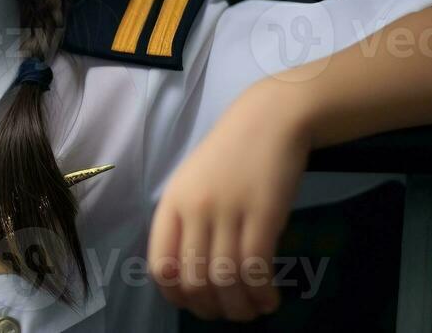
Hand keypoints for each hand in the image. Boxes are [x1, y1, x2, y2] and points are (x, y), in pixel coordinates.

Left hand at [146, 84, 310, 320]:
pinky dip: (263, 293)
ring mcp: (227, 211)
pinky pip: (256, 268)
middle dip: (210, 308)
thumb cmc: (231, 153)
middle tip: (229, 312)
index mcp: (172, 203)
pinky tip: (271, 298)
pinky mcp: (263, 213)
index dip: (176, 295)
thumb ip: (187, 222)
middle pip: (193, 279)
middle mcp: (194, 209)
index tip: (194, 303)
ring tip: (254, 310)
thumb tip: (190, 273)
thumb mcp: (194, 183)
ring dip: (241, 307)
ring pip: (226, 279)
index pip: (160, 264)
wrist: (269, 119)